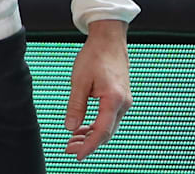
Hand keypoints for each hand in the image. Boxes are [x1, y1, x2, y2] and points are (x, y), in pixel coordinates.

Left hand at [65, 20, 130, 160]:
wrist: (109, 39)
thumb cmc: (95, 55)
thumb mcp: (79, 80)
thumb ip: (75, 106)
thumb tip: (70, 127)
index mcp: (114, 99)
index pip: (102, 131)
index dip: (89, 146)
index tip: (77, 155)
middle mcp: (123, 103)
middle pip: (106, 133)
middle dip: (88, 143)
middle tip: (70, 149)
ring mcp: (124, 101)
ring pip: (108, 127)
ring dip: (91, 135)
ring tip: (73, 140)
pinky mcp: (121, 98)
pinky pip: (109, 118)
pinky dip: (96, 126)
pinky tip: (82, 128)